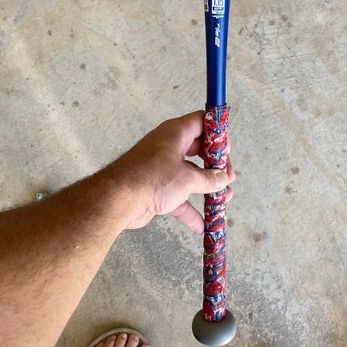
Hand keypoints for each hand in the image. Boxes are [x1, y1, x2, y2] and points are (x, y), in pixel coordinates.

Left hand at [109, 111, 234, 233]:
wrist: (119, 200)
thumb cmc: (152, 178)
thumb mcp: (188, 178)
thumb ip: (209, 179)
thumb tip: (223, 179)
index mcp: (176, 133)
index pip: (202, 122)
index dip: (217, 133)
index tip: (226, 150)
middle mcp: (169, 146)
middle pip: (199, 149)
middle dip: (215, 164)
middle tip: (228, 177)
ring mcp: (162, 167)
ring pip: (190, 174)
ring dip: (207, 187)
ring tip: (224, 199)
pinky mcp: (156, 187)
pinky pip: (178, 196)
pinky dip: (189, 209)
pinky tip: (202, 225)